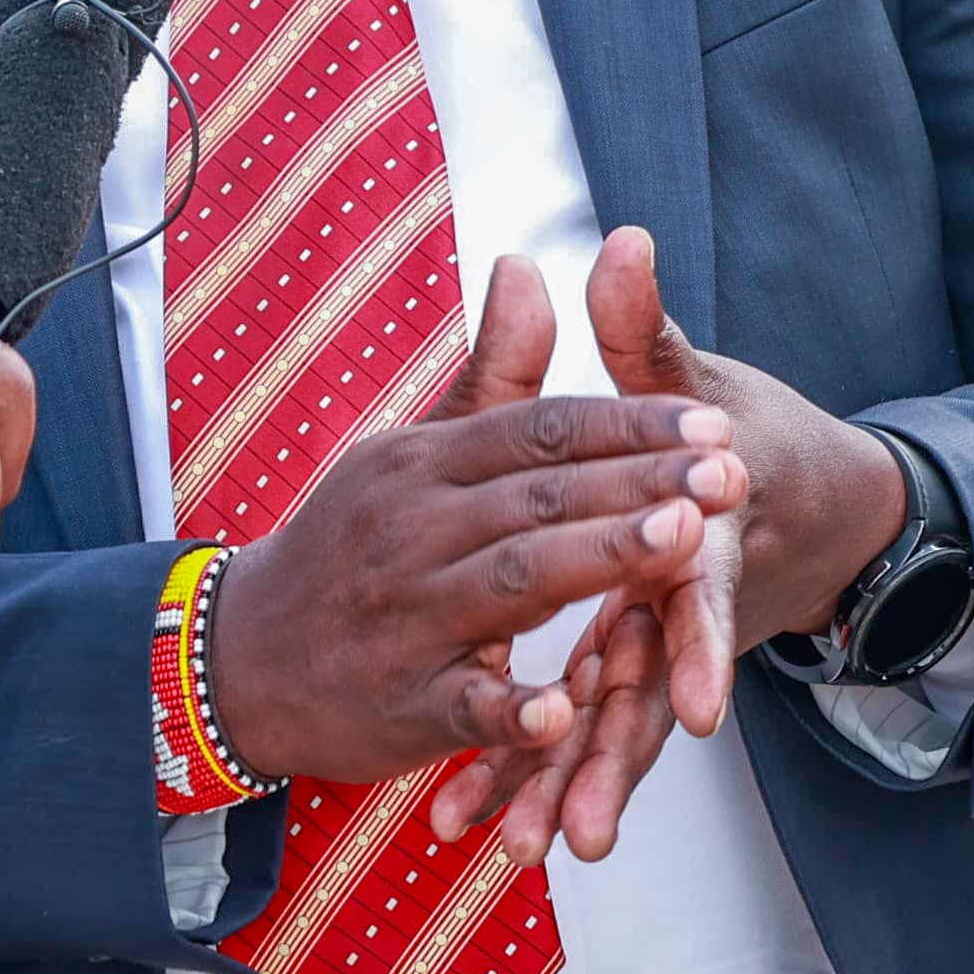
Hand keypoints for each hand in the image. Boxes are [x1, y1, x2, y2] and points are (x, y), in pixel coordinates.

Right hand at [202, 254, 743, 788]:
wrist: (241, 651)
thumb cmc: (351, 544)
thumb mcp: (411, 452)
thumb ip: (490, 375)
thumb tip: (528, 264)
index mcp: (421, 463)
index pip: (538, 431)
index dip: (627, 427)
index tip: (710, 424)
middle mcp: (412, 528)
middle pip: (540, 498)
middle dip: (641, 483)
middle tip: (732, 473)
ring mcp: (405, 615)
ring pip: (512, 582)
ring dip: (598, 561)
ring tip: (682, 543)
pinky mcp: (400, 701)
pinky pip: (461, 701)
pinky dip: (511, 706)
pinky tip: (565, 709)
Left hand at [431, 229, 907, 860]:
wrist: (800, 504)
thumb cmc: (745, 437)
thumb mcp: (702, 384)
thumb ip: (648, 330)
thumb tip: (621, 242)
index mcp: (702, 536)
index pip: (706, 593)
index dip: (702, 644)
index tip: (692, 708)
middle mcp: (683, 605)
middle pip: (653, 691)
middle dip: (616, 761)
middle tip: (579, 833)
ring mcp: (659, 648)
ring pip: (613, 729)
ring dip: (572, 790)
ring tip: (529, 856)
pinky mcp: (632, 672)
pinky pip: (581, 733)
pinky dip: (540, 777)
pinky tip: (494, 834)